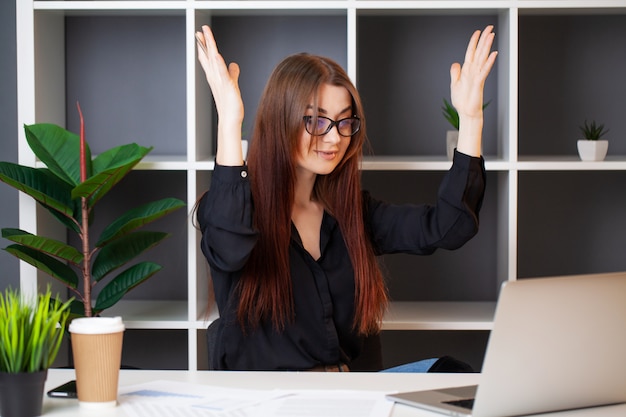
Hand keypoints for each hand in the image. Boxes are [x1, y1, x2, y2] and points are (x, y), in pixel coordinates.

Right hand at [196, 25, 244, 164]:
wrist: (230, 120)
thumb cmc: (231, 105)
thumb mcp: (232, 84)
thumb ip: (232, 73)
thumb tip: (233, 64)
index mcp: (216, 77)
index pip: (209, 58)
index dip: (204, 47)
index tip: (200, 36)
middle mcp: (215, 77)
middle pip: (209, 56)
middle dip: (204, 42)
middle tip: (199, 30)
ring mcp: (220, 81)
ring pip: (213, 60)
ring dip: (209, 47)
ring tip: (205, 35)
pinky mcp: (227, 86)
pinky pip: (222, 73)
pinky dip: (219, 64)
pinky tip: (217, 54)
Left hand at [450, 25, 497, 156]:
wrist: (466, 112)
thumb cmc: (462, 101)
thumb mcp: (454, 84)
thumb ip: (455, 73)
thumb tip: (456, 63)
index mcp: (467, 71)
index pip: (471, 53)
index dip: (474, 42)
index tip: (477, 32)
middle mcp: (473, 71)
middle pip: (479, 52)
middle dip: (483, 40)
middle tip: (489, 28)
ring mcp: (477, 76)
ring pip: (482, 58)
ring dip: (487, 47)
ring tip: (492, 36)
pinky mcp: (479, 83)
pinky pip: (484, 71)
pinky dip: (488, 62)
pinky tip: (493, 54)